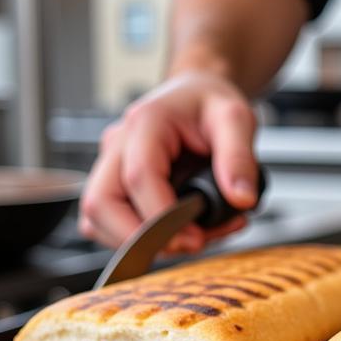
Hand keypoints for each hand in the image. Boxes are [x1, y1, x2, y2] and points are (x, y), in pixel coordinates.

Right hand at [79, 70, 259, 252]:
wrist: (197, 96)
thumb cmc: (210, 104)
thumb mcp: (237, 119)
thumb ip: (240, 158)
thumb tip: (241, 200)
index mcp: (147, 122)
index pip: (139, 177)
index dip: (163, 217)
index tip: (196, 237)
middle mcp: (119, 144)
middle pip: (101, 203)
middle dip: (140, 238)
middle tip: (189, 244)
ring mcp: (111, 166)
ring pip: (98, 220)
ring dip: (141, 243)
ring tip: (195, 235)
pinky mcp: (115, 186)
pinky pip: (109, 223)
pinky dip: (140, 239)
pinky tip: (179, 231)